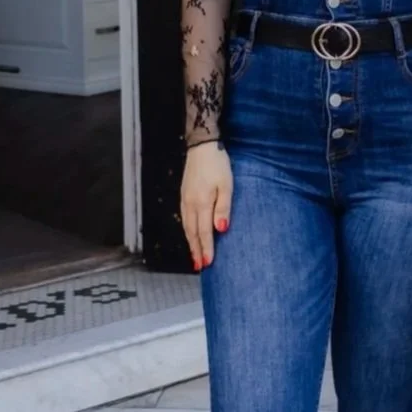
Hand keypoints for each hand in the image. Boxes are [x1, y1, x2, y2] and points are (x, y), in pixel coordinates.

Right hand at [180, 143, 232, 271]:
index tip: (208, 263)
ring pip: (186, 226)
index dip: (206, 249)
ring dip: (191, 243)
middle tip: (200, 266)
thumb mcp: (227, 185)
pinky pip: (184, 218)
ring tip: (194, 256)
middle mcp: (190, 204)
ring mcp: (185, 199)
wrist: (202, 145)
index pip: (204, 232)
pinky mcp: (184, 194)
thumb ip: (223, 208)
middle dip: (196, 250)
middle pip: (192, 233)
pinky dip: (187, 231)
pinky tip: (190, 235)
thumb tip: (220, 229)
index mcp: (201, 203)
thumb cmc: (218, 164)